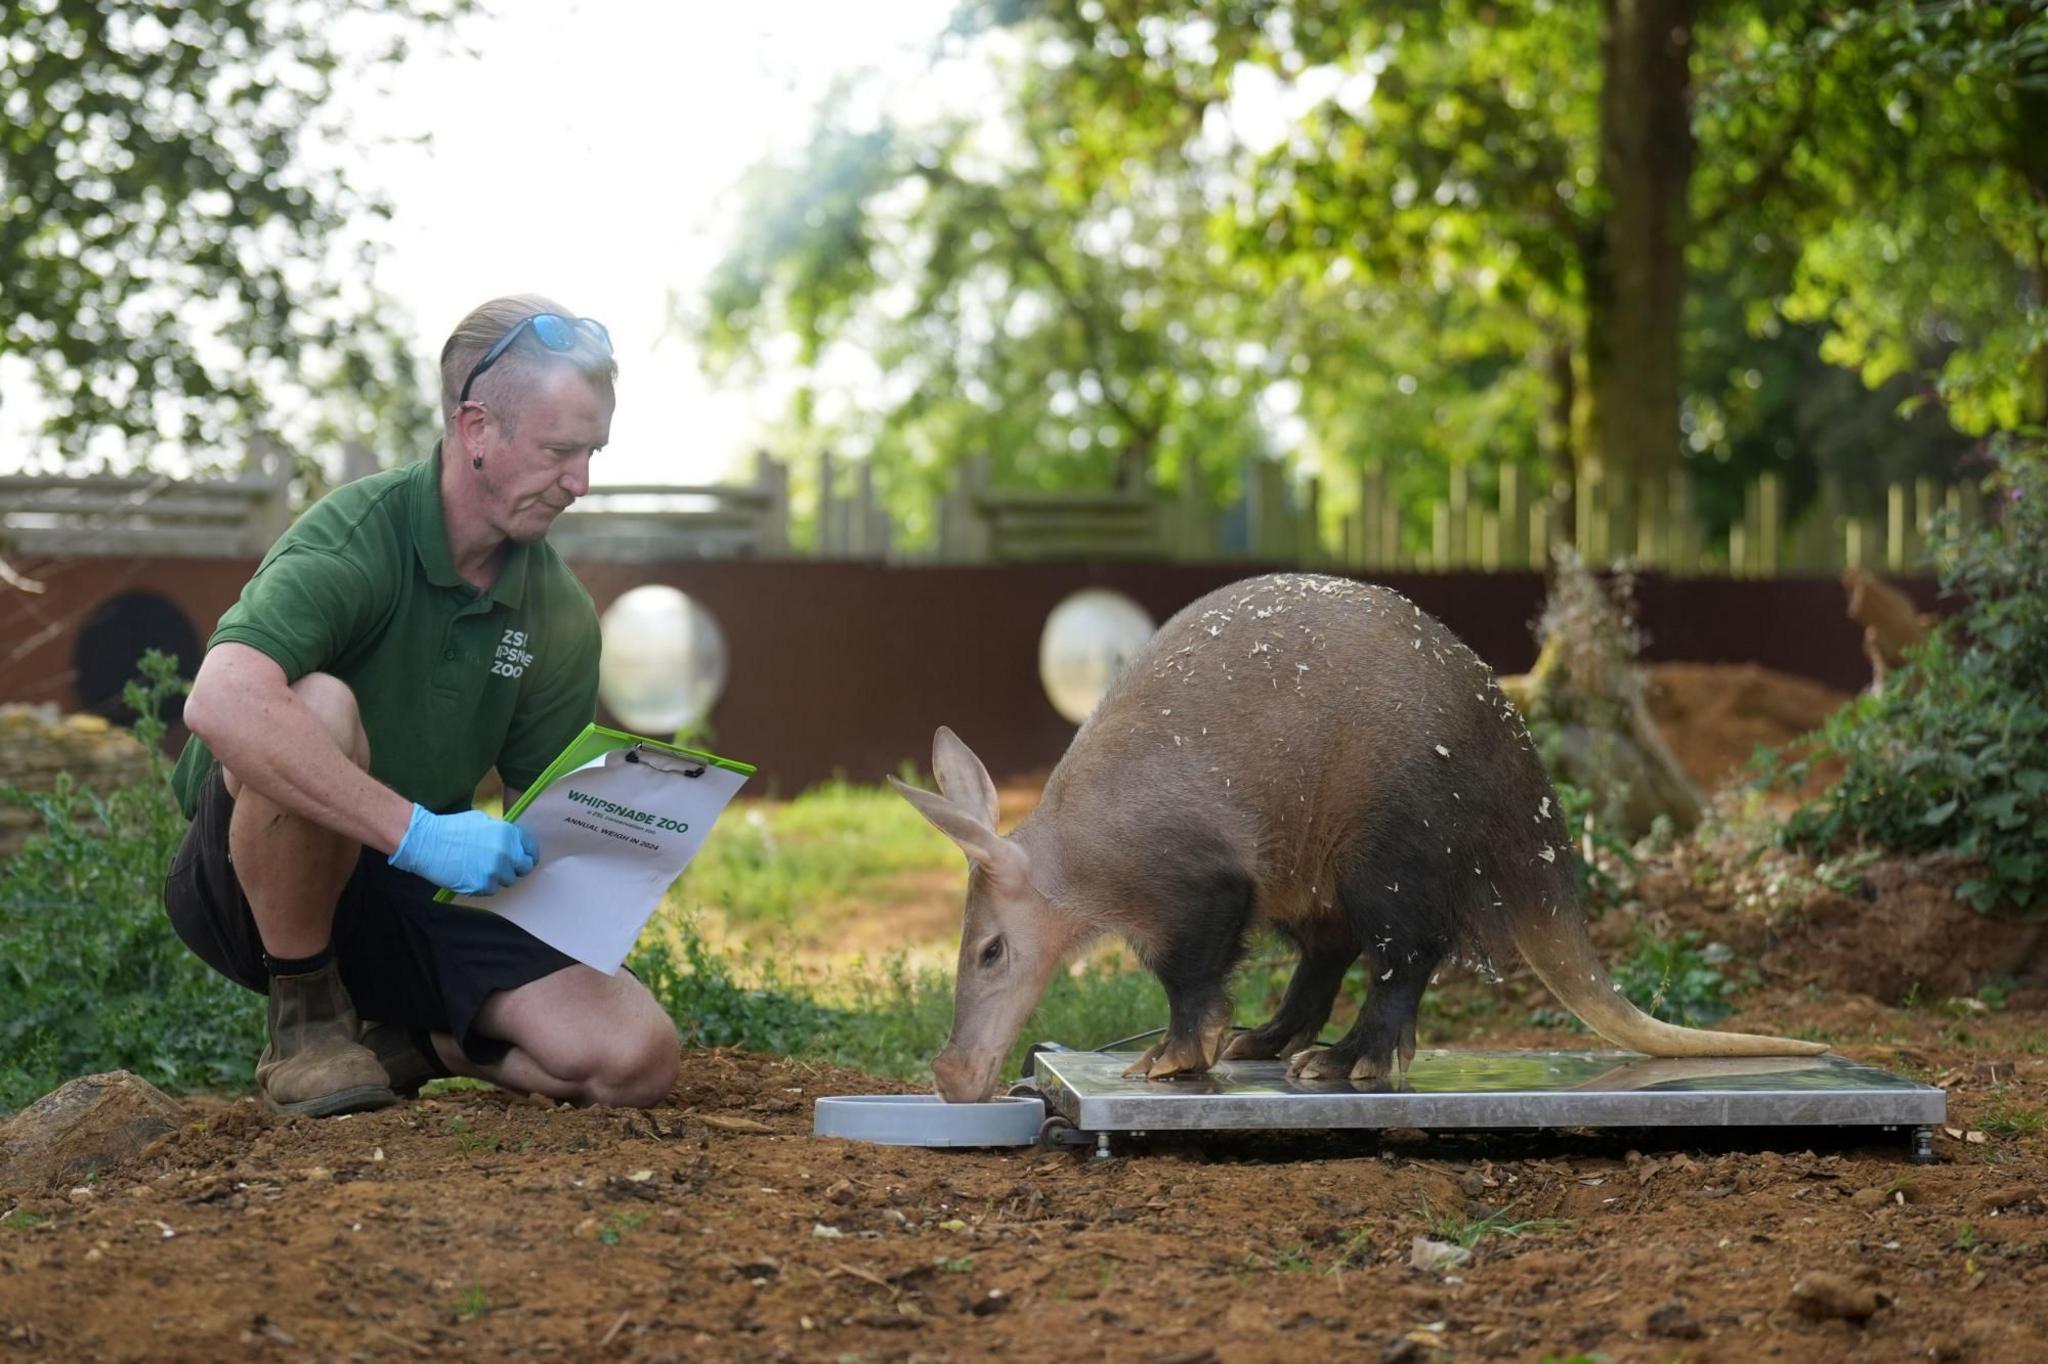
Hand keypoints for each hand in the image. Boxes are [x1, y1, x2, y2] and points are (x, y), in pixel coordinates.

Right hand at [389, 804, 537, 894]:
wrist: (428, 843)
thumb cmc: (453, 828)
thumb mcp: (483, 820)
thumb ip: (501, 831)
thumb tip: (511, 841)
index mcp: (508, 834)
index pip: (531, 849)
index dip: (527, 854)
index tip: (522, 857)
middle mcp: (506, 853)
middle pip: (524, 868)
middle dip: (515, 867)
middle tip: (502, 865)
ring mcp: (495, 872)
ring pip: (508, 881)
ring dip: (499, 877)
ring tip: (483, 869)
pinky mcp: (482, 886)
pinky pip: (492, 889)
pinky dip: (485, 884)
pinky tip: (473, 875)